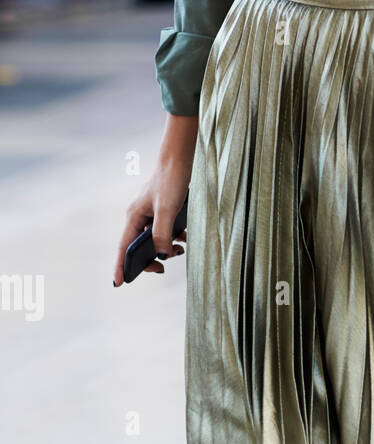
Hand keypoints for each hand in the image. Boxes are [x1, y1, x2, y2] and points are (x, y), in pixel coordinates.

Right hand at [113, 114, 197, 287]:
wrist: (179, 160)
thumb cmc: (170, 181)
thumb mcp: (167, 211)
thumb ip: (162, 234)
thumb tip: (161, 254)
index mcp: (133, 217)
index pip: (124, 247)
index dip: (121, 266)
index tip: (118, 283)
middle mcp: (138, 217)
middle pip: (138, 248)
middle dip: (150, 260)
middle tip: (162, 268)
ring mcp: (149, 215)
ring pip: (153, 241)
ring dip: (165, 249)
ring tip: (180, 250)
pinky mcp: (161, 212)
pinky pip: (164, 232)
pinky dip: (174, 238)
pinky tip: (185, 238)